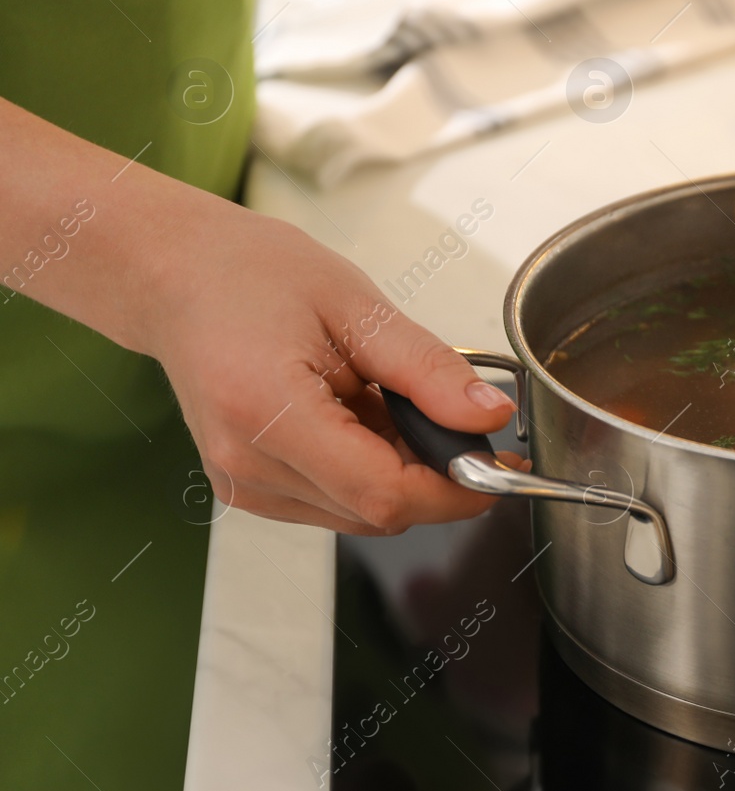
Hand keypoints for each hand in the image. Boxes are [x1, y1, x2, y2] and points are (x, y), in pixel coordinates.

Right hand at [142, 196, 518, 535]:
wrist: (178, 278)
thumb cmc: (254, 276)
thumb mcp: (358, 306)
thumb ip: (428, 370)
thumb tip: (489, 416)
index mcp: (268, 414)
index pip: (384, 494)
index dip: (455, 489)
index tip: (498, 461)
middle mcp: (247, 466)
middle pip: (376, 512)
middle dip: (434, 475)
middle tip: (449, 412)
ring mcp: (242, 485)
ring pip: (359, 514)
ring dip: (399, 472)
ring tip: (385, 400)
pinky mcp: (247, 488)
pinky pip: (332, 502)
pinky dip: (366, 470)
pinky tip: (358, 417)